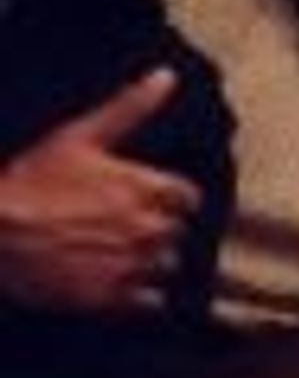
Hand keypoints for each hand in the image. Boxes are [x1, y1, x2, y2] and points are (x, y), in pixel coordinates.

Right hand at [0, 69, 198, 312]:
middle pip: (176, 232)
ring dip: (149, 259)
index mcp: (147, 189)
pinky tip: (114, 279)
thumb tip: (166, 76)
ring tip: (114, 251)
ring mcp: (131, 265)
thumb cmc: (31, 180)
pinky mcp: (111, 297)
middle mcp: (147, 229)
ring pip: (166, 265)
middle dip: (156, 227)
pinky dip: (139, 294)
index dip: (170, 197)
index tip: (149, 197)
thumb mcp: (79, 135)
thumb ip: (130, 107)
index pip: (189, 197)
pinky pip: (150, 301)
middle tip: (121, 224)